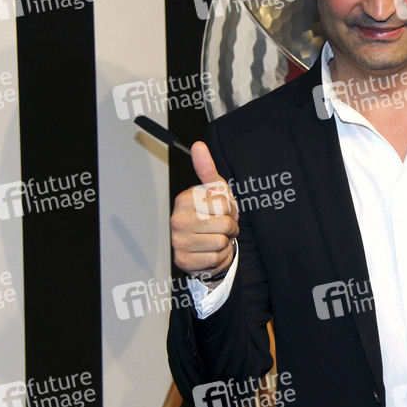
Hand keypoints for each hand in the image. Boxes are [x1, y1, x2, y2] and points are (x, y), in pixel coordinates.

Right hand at [171, 141, 238, 279]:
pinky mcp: (183, 260)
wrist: (205, 245)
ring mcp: (178, 241)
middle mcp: (177, 219)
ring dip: (225, 243)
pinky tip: (210, 252)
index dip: (230, 209)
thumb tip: (198, 145)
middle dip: (230, 227)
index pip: (224, 204)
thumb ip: (207, 168)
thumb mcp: (214, 190)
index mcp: (184, 199)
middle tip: (220, 226)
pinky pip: (216, 259)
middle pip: (225, 224)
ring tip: (216, 238)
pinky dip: (220, 257)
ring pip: (222, 242)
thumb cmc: (210, 215)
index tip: (220, 211)